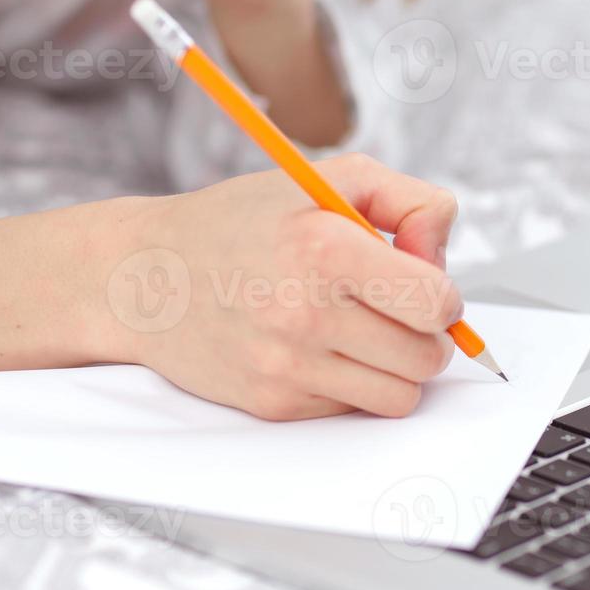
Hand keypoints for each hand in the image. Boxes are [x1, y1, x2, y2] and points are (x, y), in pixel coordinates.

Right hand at [0, 154, 463, 420]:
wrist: (146, 277)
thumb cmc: (243, 223)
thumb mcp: (328, 179)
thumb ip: (409, 201)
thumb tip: (443, 258)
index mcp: (324, 247)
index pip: (437, 303)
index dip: (443, 298)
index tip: (422, 287)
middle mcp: (304, 312)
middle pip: (426, 358)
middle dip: (425, 337)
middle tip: (394, 312)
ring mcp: (286, 366)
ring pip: (398, 397)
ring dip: (394, 369)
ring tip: (362, 333)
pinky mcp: (273, 404)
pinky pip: (351, 411)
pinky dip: (350, 385)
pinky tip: (319, 351)